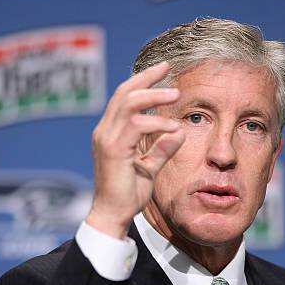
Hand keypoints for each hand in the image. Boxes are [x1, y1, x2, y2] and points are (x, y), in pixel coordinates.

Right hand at [86, 61, 183, 238]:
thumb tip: (178, 132)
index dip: (141, 82)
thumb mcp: (148, 167)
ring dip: (153, 95)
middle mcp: (105, 132)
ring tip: (175, 94)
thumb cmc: (127, 193)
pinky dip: (156, 123)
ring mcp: (107, 139)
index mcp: (110, 133)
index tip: (161, 71)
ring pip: (129, 104)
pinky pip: (136, 125)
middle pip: (124, 93)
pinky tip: (172, 126)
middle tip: (167, 68)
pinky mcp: (114, 150)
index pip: (124, 98)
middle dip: (146, 78)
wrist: (113, 215)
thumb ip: (161, 149)